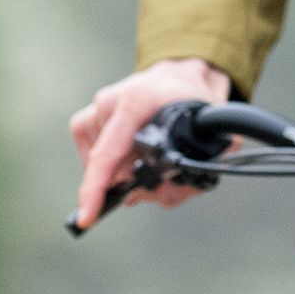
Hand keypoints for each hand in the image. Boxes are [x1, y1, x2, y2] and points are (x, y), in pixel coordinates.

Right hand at [67, 56, 237, 229]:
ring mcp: (98, 108)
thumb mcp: (207, 136)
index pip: (108, 153)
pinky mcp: (90, 116)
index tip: (87, 215)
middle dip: (130, 185)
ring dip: (121, 174)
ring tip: (146, 160)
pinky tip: (129, 156)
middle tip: (157, 181)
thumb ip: (190, 171)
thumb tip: (159, 195)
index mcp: (137, 102)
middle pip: (108, 167)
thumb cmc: (192, 102)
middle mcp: (112, 102)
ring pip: (101, 164)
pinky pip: (92, 155)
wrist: (180, 78)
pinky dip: (111, 165)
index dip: (96, 188)